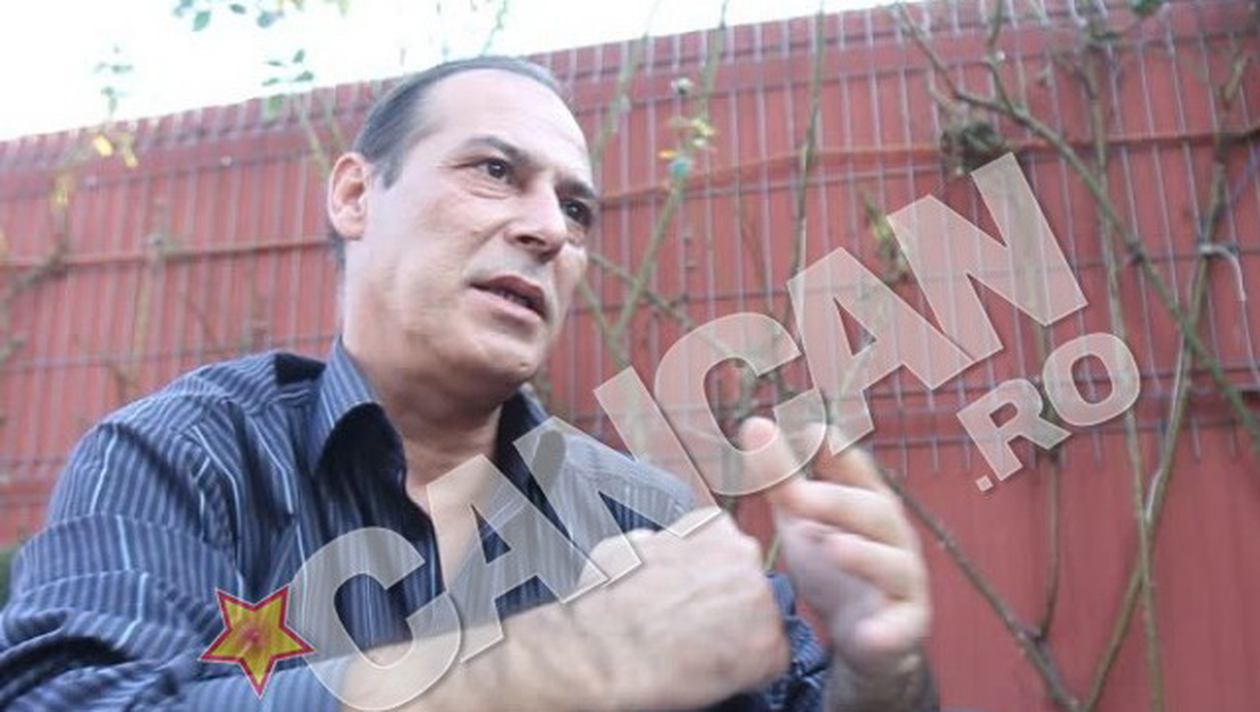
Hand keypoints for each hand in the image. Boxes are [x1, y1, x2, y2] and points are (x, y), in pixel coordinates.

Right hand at [563, 509, 790, 710]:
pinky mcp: (768, 649)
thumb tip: (657, 544)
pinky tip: (712, 672)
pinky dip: (746, 674)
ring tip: (699, 651)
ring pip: (761, 625)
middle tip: (696, 627)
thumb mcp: (626, 548)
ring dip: (738, 639)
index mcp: (714, 528)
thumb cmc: (608, 607)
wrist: (604, 655)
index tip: (696, 598)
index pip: (731, 552)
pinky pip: (767, 664)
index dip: (712, 580)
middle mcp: (746, 557)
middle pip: (750, 587)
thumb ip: (657, 541)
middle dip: (730, 608)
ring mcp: (763, 602)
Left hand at [739, 417, 929, 687]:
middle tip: (797, 495)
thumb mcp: (803, 516)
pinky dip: (887, 632)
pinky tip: (869, 635)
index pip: (856, 469)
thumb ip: (782, 475)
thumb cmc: (833, 557)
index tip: (811, 429)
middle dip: (836, 501)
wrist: (862, 631)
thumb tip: (754, 423)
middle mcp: (893, 535)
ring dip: (865, 556)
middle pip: (872, 512)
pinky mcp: (906, 624)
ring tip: (834, 547)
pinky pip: (901, 628)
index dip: (837, 451)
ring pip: (892, 565)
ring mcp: (904, 579)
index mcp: (867, 501)